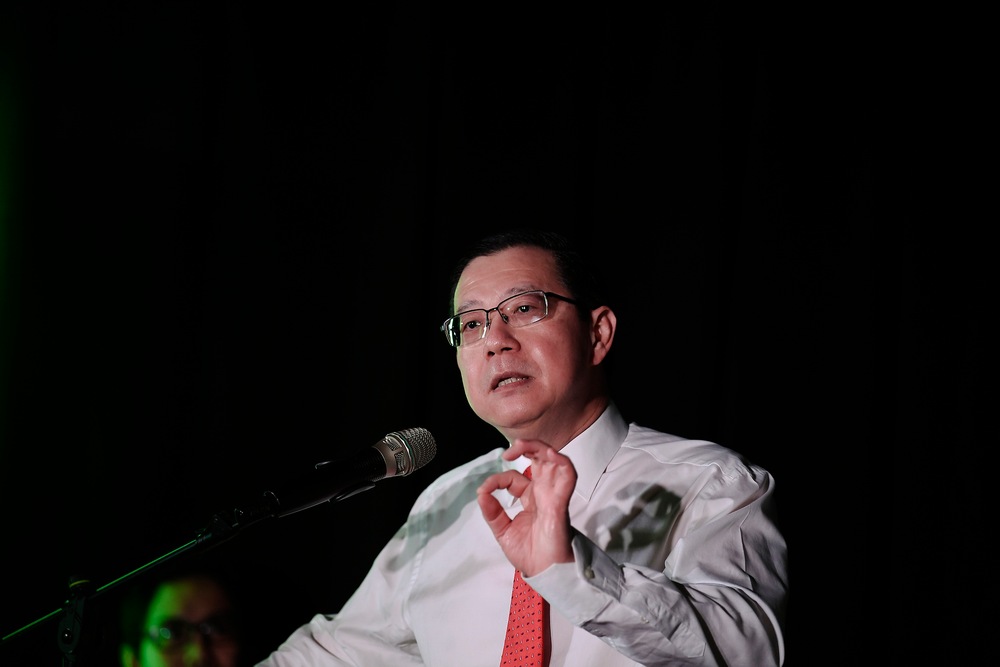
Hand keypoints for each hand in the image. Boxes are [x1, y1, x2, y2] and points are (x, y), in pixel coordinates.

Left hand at [477, 439, 575, 575]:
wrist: (545, 573)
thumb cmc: (530, 554)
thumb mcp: (503, 531)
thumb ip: (492, 512)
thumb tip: (481, 492)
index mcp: (531, 499)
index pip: (515, 478)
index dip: (499, 478)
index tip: (485, 490)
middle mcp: (543, 493)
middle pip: (540, 459)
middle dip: (527, 447)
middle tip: (510, 449)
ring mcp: (553, 495)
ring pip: (555, 460)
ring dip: (541, 448)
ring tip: (523, 445)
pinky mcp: (561, 502)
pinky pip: (568, 476)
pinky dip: (561, 462)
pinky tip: (549, 454)